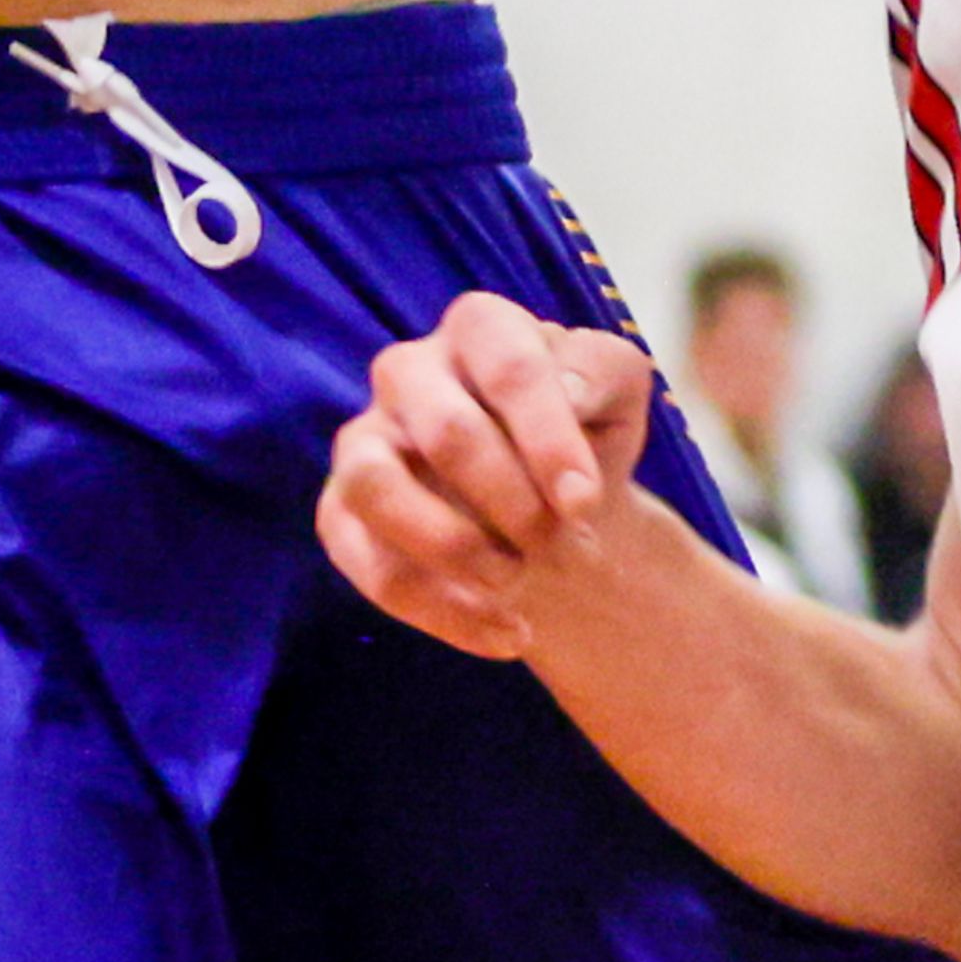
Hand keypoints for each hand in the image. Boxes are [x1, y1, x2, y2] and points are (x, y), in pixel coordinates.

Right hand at [318, 292, 655, 660]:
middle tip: (564, 547)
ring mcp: (365, 441)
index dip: (549, 438)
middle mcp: (409, 371)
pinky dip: (442, 612)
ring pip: (374, 488)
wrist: (562, 515)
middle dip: (514, 503)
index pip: (508, 367)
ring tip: (518, 586)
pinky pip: (368, 566)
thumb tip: (565, 390)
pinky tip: (507, 634)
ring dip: (455, 550)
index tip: (585, 504)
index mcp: (479, 327)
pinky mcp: (342, 514)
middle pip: (448, 432)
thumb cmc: (586, 437)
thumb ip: (602, 372)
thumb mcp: (618, 395)